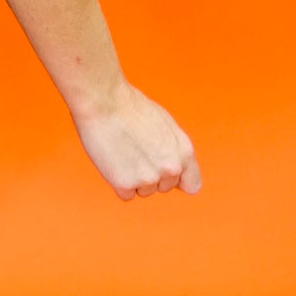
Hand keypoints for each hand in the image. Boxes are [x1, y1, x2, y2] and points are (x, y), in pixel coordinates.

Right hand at [71, 79, 200, 198]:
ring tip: (122, 150)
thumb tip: (176, 167)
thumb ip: (174, 149)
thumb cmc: (130, 107)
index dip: (177, 180)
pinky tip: (113, 159)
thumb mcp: (165, 125)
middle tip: (134, 150)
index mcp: (184, 152)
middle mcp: (170, 168)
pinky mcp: (125, 184)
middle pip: (163, 187)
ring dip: (133, 177)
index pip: (191, 185)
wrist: (103, 100)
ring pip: (143, 190)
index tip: (164, 173)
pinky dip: (117, 181)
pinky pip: (125, 194)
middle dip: (150, 174)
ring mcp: (148, 178)